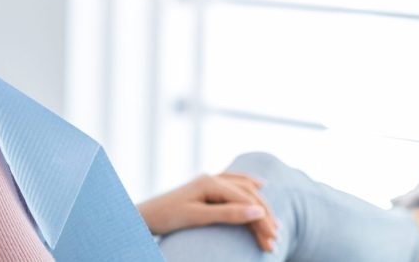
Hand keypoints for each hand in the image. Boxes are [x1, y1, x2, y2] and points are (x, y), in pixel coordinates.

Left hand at [136, 172, 278, 252]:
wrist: (144, 216)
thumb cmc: (167, 217)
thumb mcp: (198, 217)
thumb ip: (228, 214)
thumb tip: (258, 211)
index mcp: (210, 183)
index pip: (245, 201)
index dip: (262, 220)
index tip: (272, 239)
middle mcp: (212, 178)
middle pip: (248, 195)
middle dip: (264, 217)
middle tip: (274, 240)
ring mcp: (209, 181)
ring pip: (243, 190)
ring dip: (260, 208)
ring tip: (274, 226)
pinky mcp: (206, 187)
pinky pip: (234, 183)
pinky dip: (249, 186)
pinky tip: (260, 185)